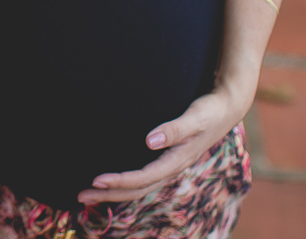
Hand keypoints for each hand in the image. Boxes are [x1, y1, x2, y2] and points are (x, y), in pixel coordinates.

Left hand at [75, 87, 250, 205]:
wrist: (225, 110)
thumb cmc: (209, 111)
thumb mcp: (195, 117)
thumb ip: (174, 129)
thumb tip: (149, 140)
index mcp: (177, 161)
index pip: (143, 178)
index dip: (120, 181)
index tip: (97, 180)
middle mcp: (171, 168)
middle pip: (137, 189)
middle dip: (109, 194)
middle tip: (80, 196)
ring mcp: (168, 166)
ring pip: (138, 187)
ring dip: (113, 193)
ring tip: (87, 195)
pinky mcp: (165, 160)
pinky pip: (142, 178)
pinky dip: (124, 184)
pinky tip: (109, 182)